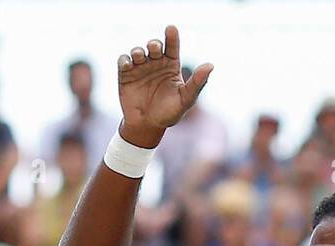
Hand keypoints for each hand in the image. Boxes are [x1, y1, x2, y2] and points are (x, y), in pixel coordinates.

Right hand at [117, 25, 212, 144]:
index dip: (172, 36)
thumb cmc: (168, 114)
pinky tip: (128, 63)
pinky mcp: (125, 74)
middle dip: (154, 44)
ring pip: (138, 51)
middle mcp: (155, 63)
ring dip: (138, 51)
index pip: (172, 46)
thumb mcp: (185, 100)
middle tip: (154, 48)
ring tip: (139, 56)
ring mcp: (140, 68)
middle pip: (154, 46)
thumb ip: (197, 83)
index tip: (171, 28)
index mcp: (171, 65)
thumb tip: (210, 65)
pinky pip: (123, 61)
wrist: (146, 127)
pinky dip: (124, 59)